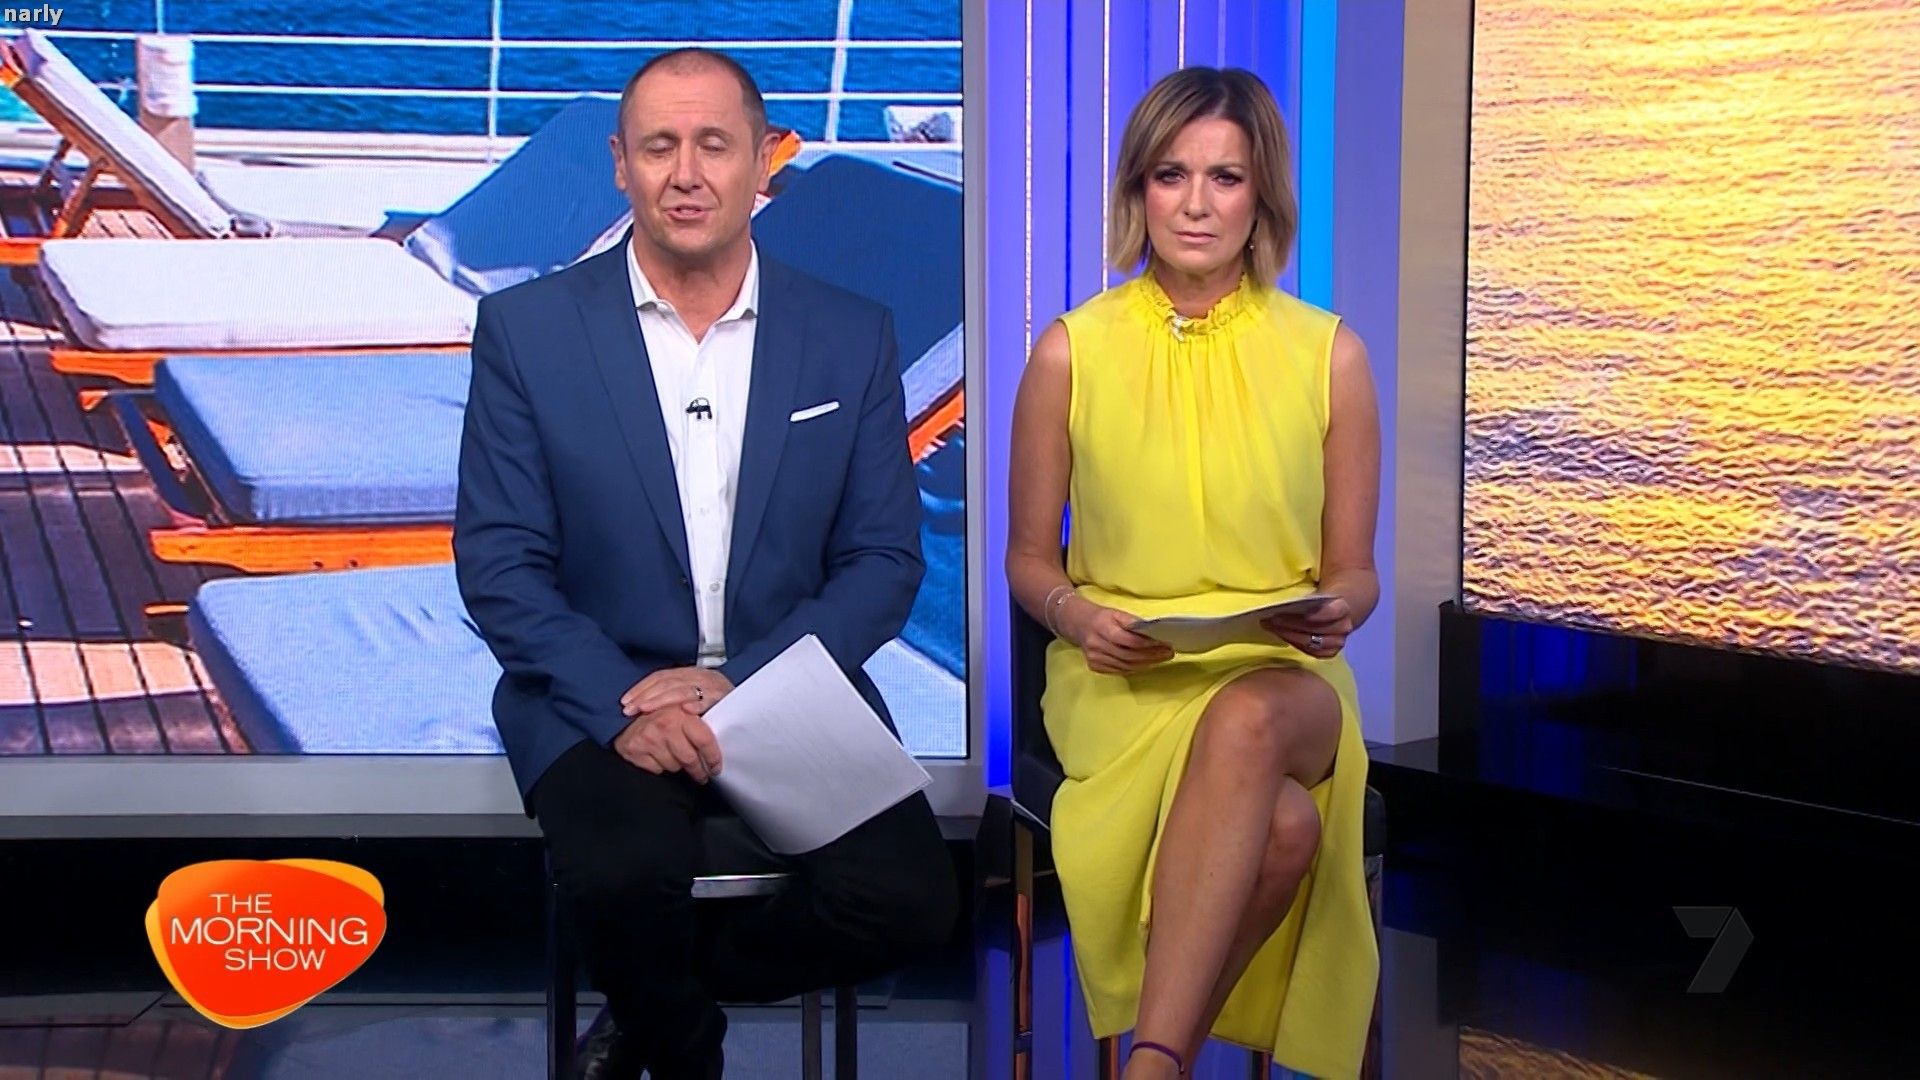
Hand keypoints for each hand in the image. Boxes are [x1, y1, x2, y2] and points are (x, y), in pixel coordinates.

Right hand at [613, 706, 722, 782]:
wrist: (624, 716)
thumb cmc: (660, 714)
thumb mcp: (683, 709)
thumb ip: (700, 720)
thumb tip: (725, 738)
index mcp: (682, 712)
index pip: (704, 740)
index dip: (713, 758)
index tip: (716, 768)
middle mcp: (665, 724)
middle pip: (690, 759)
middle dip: (699, 771)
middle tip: (702, 775)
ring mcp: (649, 737)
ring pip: (674, 767)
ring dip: (677, 766)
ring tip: (676, 758)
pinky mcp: (635, 749)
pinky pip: (657, 770)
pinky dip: (659, 767)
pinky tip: (658, 757)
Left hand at [622, 667, 732, 719]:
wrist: (749, 709)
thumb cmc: (718, 710)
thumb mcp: (693, 699)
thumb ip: (673, 699)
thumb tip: (643, 707)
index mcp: (692, 675)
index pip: (661, 677)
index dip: (642, 688)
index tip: (626, 701)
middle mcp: (702, 676)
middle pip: (668, 681)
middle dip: (646, 695)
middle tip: (630, 709)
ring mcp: (714, 686)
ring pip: (684, 689)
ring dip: (663, 700)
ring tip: (647, 710)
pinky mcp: (726, 698)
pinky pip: (710, 699)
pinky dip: (698, 704)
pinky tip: (685, 712)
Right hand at [1059, 597, 1173, 674]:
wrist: (1076, 623)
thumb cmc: (1100, 616)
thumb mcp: (1116, 613)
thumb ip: (1133, 623)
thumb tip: (1154, 632)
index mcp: (1103, 628)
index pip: (1130, 641)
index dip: (1149, 645)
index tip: (1165, 644)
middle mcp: (1097, 645)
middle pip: (1129, 656)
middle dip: (1151, 656)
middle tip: (1168, 653)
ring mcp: (1095, 658)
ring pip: (1126, 665)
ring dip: (1146, 664)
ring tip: (1160, 658)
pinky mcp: (1095, 666)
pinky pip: (1119, 670)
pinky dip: (1134, 668)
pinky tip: (1145, 663)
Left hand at [1261, 595, 1353, 659]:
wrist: (1336, 611)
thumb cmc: (1321, 598)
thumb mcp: (1317, 590)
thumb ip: (1306, 590)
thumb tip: (1284, 590)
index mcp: (1342, 608)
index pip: (1332, 612)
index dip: (1317, 614)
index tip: (1298, 611)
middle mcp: (1343, 627)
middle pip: (1316, 629)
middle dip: (1292, 624)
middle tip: (1271, 618)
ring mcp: (1336, 642)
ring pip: (1311, 643)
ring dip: (1288, 635)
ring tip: (1270, 626)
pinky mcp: (1328, 652)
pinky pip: (1310, 651)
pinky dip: (1293, 643)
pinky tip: (1279, 634)